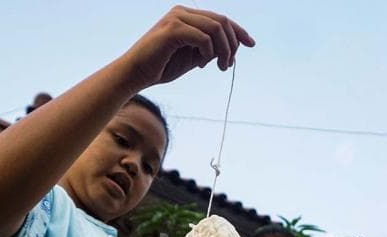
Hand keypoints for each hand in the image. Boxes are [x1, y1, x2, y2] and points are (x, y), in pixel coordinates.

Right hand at [122, 5, 254, 88]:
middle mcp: (183, 12)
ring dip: (223, 50)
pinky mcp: (172, 29)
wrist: (136, 74)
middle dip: (232, 44)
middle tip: (228, 65)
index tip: (251, 44)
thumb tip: (232, 49)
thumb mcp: (193, 58)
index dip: (238, 31)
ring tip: (221, 66)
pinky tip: (202, 64)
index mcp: (187, 15)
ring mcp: (177, 18)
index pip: (220, 18)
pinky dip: (208, 52)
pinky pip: (203, 37)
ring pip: (216, 28)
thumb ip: (210, 50)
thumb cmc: (162, 67)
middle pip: (222, 21)